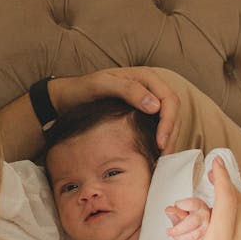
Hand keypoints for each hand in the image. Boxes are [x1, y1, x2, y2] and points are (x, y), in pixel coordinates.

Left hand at [49, 67, 179, 151]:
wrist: (67, 98)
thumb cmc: (82, 89)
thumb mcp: (102, 85)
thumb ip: (128, 90)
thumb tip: (155, 106)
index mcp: (146, 77)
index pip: (169, 100)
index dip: (168, 123)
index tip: (160, 143)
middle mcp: (151, 88)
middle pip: (174, 112)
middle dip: (171, 136)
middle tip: (163, 159)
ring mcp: (148, 101)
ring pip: (170, 121)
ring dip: (169, 141)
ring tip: (161, 162)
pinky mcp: (143, 114)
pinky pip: (159, 127)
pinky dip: (161, 141)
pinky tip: (154, 156)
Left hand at [165, 197, 210, 239]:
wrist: (202, 223)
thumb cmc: (190, 215)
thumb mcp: (183, 209)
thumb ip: (175, 210)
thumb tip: (169, 210)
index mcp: (199, 206)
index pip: (192, 204)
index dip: (182, 204)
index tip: (176, 206)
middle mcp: (205, 216)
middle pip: (192, 222)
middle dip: (177, 229)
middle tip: (169, 231)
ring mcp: (207, 228)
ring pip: (194, 236)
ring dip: (180, 238)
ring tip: (175, 236)